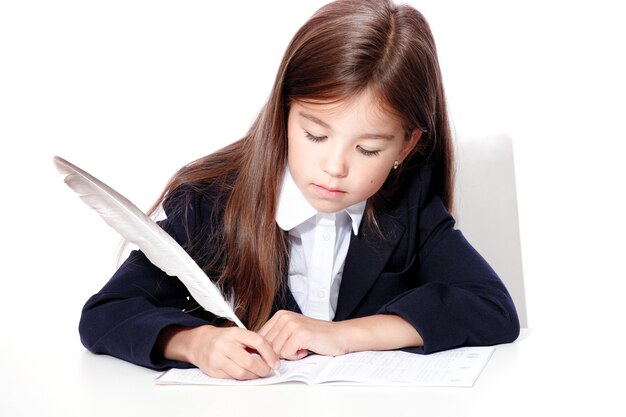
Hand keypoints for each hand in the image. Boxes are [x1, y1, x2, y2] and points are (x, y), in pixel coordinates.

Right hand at [159, 325, 279, 379]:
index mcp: (235, 332)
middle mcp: (224, 344)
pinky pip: (232, 378)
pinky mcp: (213, 370)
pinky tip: (245, 374)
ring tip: (258, 374)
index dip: (270, 354)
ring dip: (254, 376)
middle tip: (268, 371)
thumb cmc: (224, 339)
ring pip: (241, 373)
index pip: (258, 342)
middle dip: (263, 369)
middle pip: (249, 362)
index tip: (276, 363)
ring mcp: (217, 358)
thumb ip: (255, 342)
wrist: (199, 343)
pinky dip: (242, 378)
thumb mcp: (239, 334)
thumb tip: (273, 355)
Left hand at [258, 310, 347, 359]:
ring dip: (290, 354)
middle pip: (266, 346)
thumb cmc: (317, 338)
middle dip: (279, 353)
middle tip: (295, 348)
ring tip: (302, 346)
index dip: (266, 350)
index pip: (259, 337)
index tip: (279, 352)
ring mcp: (291, 324)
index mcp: (280, 315)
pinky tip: (307, 348)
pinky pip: (286, 354)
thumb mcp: (292, 334)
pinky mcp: (299, 333)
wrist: (339, 336)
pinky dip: (297, 356)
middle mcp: (283, 317)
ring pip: (275, 351)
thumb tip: (256, 352)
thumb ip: (275, 339)